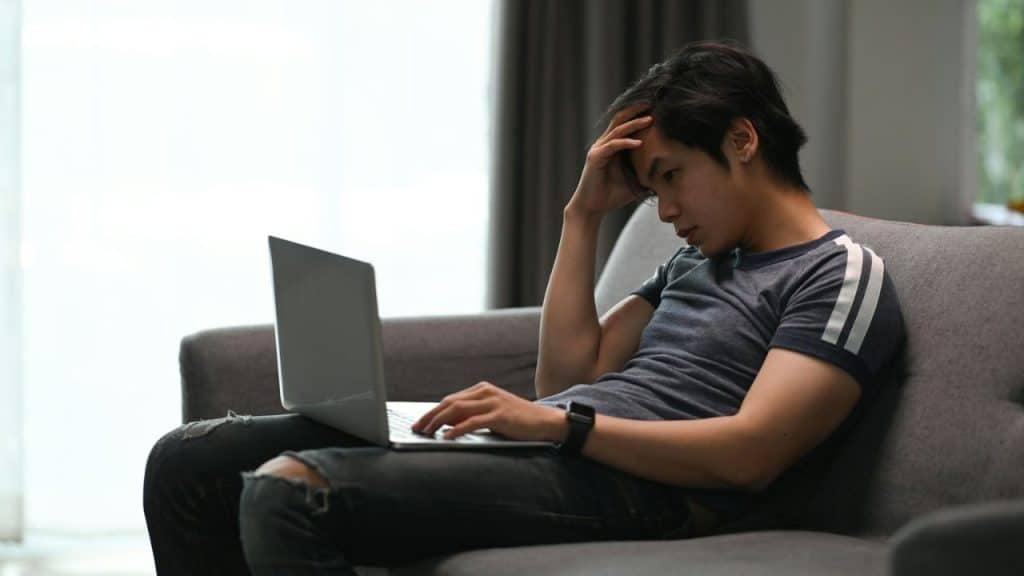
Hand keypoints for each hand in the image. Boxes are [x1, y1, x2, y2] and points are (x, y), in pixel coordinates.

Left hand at [411, 381, 566, 441]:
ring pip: (457, 410)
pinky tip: (446, 437)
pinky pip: (472, 422)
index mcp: (482, 389)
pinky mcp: (500, 415)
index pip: (450, 399)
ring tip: (426, 432)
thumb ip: (471, 415)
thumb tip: (446, 424)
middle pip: (449, 402)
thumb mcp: (491, 414)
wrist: (544, 421)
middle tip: (416, 428)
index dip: (432, 411)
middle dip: (430, 416)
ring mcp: (493, 402)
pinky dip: (457, 429)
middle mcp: (485, 392)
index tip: (419, 422)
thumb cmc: (517, 420)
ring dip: (438, 422)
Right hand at [567, 102, 652, 216]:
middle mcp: (604, 143)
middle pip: (620, 119)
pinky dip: (625, 143)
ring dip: (634, 124)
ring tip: (650, 119)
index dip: (639, 114)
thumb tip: (670, 173)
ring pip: (617, 130)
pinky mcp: (595, 158)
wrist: (592, 208)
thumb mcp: (636, 180)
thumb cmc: (613, 195)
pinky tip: (639, 143)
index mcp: (612, 146)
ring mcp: (598, 149)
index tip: (657, 108)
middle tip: (653, 103)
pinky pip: (612, 146)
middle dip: (636, 110)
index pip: (626, 123)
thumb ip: (648, 172)